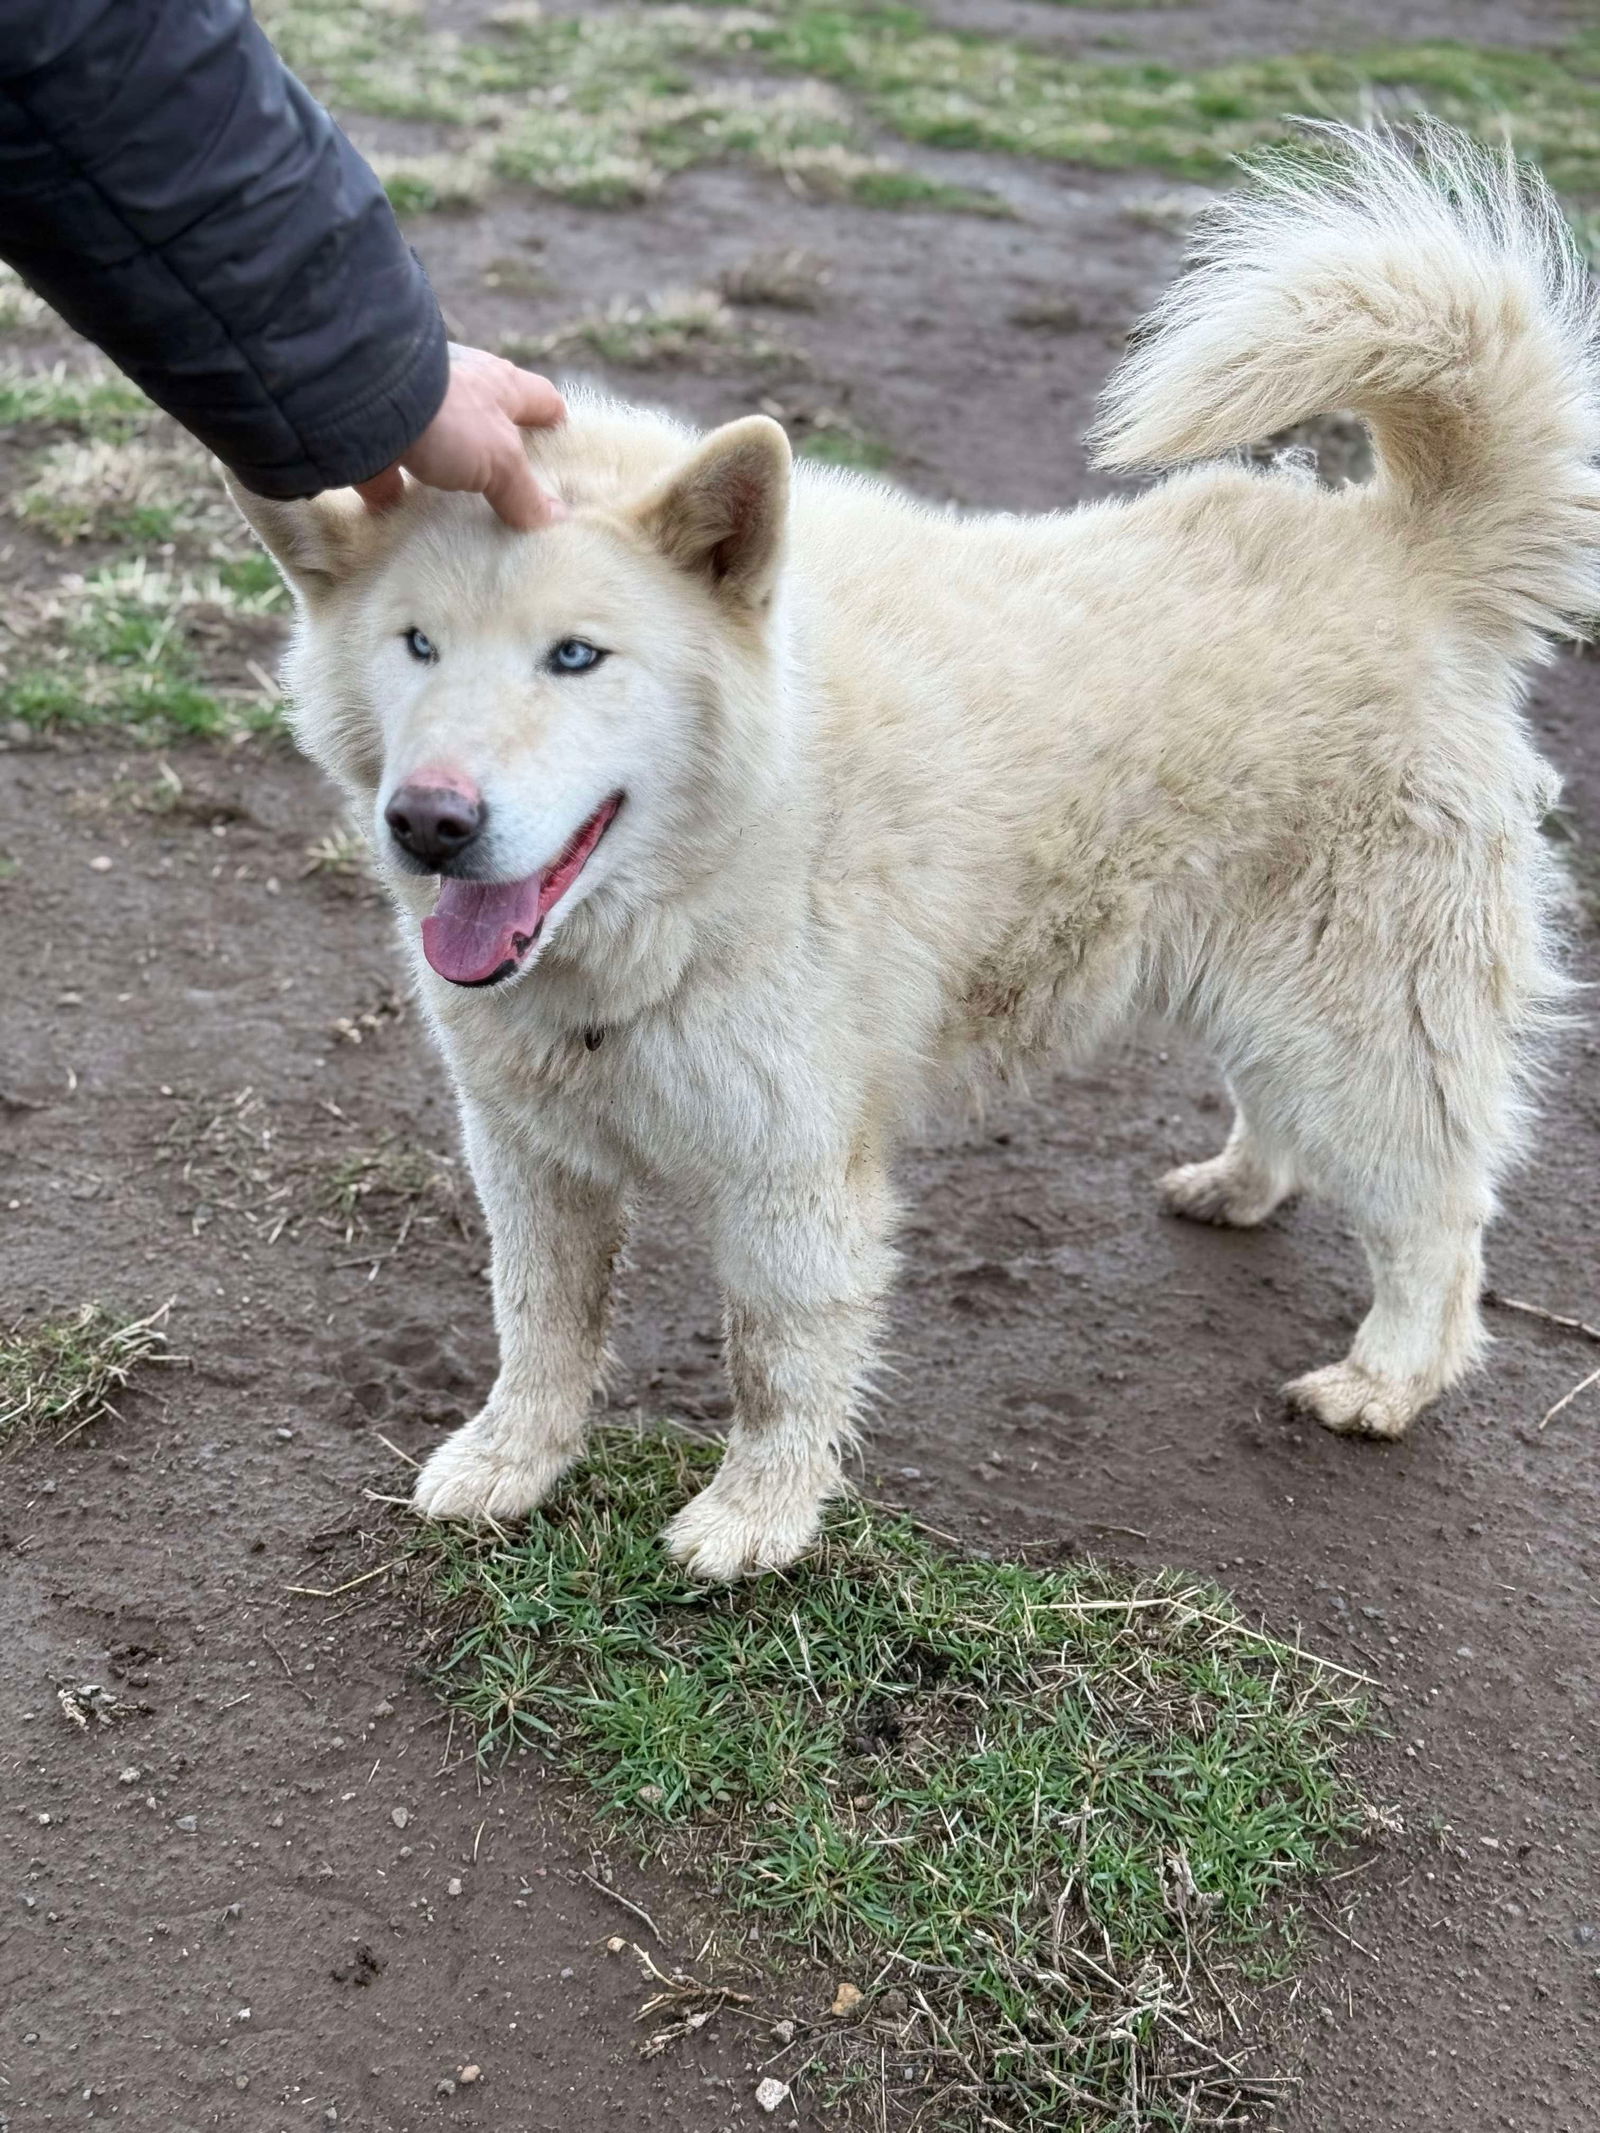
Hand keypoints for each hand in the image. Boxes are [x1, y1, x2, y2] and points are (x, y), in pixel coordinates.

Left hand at [355, 344, 565, 528]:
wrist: (361, 396)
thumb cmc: (448, 416)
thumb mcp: (500, 459)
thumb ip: (525, 492)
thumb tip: (556, 518)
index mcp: (498, 385)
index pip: (541, 399)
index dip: (555, 422)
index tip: (561, 450)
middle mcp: (457, 390)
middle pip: (488, 419)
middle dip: (498, 449)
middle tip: (510, 489)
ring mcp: (414, 411)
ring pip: (439, 443)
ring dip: (445, 471)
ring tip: (457, 510)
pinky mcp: (374, 435)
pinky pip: (388, 469)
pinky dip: (394, 492)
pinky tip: (400, 520)